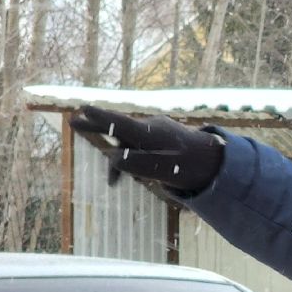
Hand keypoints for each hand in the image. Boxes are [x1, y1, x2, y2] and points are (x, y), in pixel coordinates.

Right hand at [69, 106, 224, 190]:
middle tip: (74, 120)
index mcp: (152, 132)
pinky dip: (132, 161)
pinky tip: (130, 179)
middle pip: (120, 128)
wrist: (217, 164)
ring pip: (129, 143)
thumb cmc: (193, 167)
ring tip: (112, 183)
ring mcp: (156, 132)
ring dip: (119, 161)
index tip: (84, 108)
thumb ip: (139, 164)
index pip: (122, 123)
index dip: (101, 117)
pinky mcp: (160, 139)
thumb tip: (114, 158)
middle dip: (97, 126)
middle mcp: (151, 128)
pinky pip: (139, 147)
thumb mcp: (166, 170)